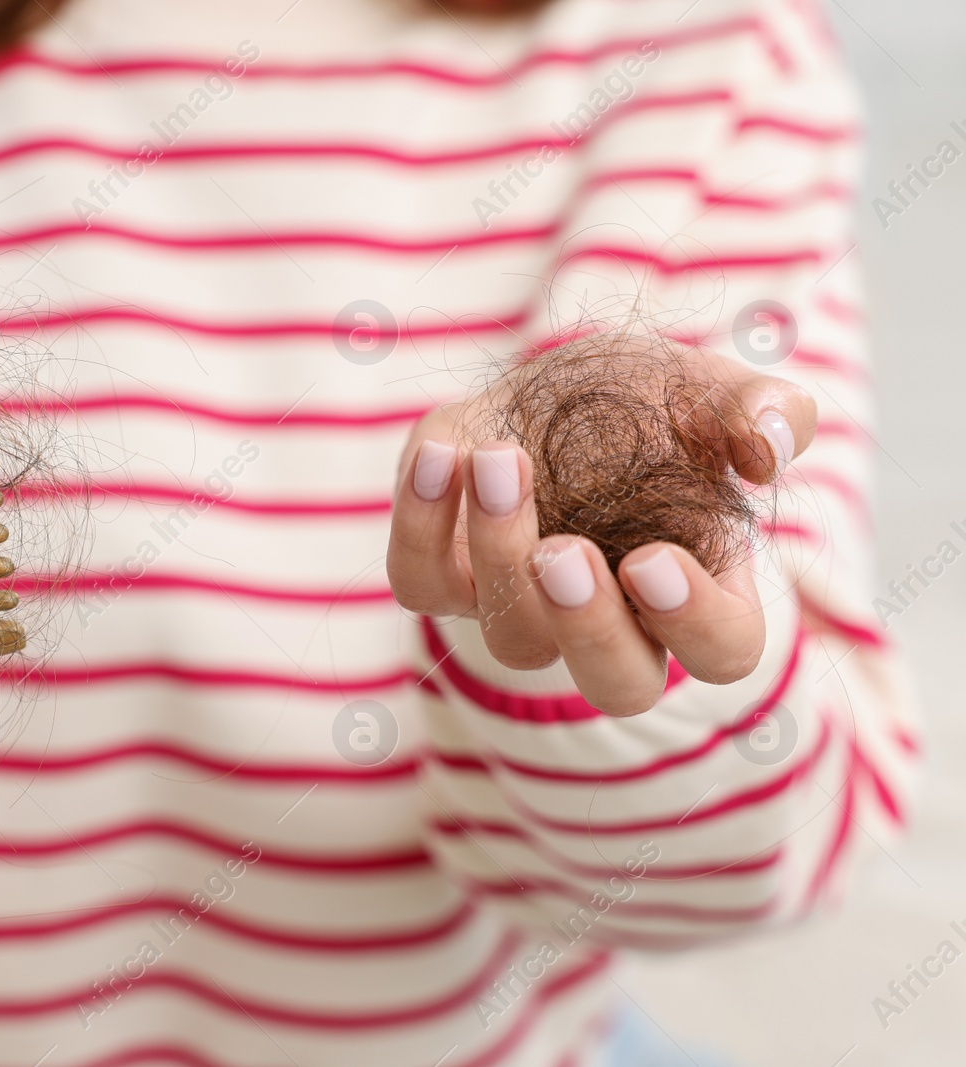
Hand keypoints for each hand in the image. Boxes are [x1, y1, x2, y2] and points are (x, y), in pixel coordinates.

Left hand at [386, 348, 816, 715]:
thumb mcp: (704, 390)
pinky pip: (422, 583)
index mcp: (694, 593)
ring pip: (512, 636)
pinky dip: (420, 522)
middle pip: (616, 682)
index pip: (721, 651)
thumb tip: (773, 444)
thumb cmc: (645, 404)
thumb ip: (758, 410)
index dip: (694, 622)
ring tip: (499, 460)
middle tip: (563, 554)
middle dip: (588, 625)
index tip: (652, 561)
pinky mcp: (445, 580)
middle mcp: (609, 624)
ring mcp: (523, 611)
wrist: (546, 389)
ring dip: (500, 550)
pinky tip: (442, 452)